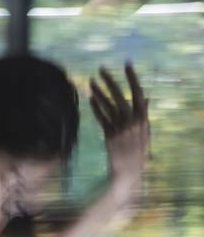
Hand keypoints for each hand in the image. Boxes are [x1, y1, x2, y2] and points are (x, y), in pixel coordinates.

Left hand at [89, 63, 149, 187]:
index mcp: (144, 119)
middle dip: (110, 81)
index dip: (132, 78)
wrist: (129, 172)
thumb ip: (144, 114)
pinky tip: (90, 98)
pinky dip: (96, 108)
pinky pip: (102, 118)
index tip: (127, 64)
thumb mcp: (145, 132)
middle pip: (120, 96)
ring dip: (99, 93)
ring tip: (91, 81)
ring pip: (108, 106)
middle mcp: (133, 122)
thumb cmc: (138, 151)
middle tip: (101, 68)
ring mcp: (121, 129)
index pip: (138, 93)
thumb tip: (147, 97)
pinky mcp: (110, 136)